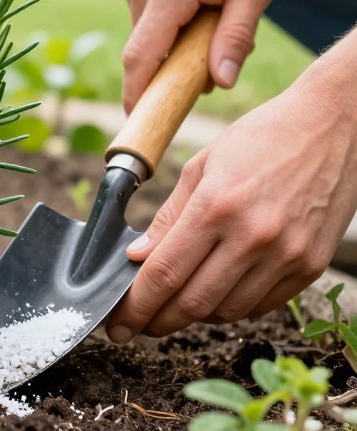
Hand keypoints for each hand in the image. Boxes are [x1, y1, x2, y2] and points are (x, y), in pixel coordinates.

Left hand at [107, 65, 356, 342]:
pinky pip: (262, 305)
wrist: (332, 126)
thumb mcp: (201, 165)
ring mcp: (287, 255)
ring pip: (228, 311)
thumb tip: (137, 257)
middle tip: (138, 324)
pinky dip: (232, 307)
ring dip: (194, 316)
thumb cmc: (260, 138)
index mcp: (217, 206)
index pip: (165, 272)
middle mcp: (253, 236)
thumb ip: (168, 215)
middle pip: (193, 302)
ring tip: (174, 305)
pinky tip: (215, 292)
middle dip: (158, 320)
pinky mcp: (311, 266)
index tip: (118, 323)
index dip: (136, 305)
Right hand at [119, 0, 282, 110]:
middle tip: (209, 68)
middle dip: (169, 72)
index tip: (138, 123)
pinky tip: (198, 11)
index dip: (136, 95)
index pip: (141, 57)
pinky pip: (146, 20)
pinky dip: (168, 30)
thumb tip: (218, 84)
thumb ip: (234, 38)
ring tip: (212, 25)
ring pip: (145, 37)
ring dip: (172, 48)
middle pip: (144, 52)